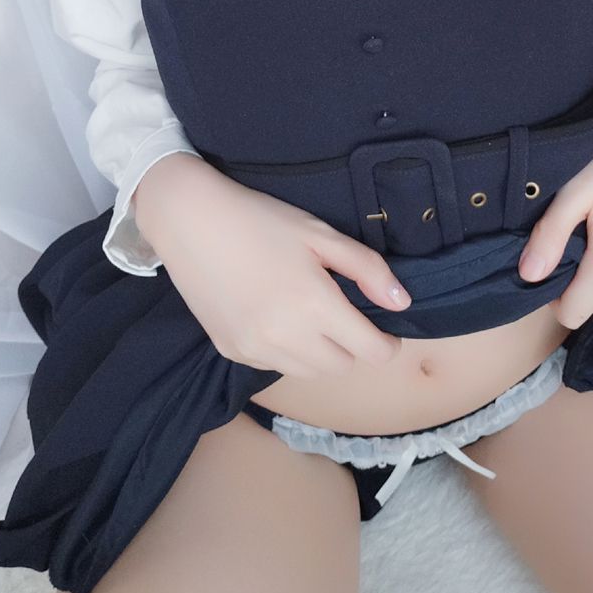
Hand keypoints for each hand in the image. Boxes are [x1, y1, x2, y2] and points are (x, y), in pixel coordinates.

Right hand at [134, 153, 414, 378]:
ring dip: (321, 354)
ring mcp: (255, 350)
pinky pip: (274, 366)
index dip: (386, 344)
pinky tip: (277, 317)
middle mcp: (285, 337)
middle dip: (354, 348)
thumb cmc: (260, 219)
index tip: (385, 329)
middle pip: (342, 367)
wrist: (191, 221)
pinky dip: (286, 352)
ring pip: (308, 373)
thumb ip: (367, 269)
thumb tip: (401, 302)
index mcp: (314, 305)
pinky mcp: (231, 351)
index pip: (371, 352)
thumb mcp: (320, 234)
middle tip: (346, 316)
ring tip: (312, 317)